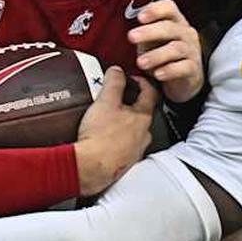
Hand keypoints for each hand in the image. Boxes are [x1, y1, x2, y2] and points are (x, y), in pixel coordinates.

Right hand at [75, 67, 157, 195]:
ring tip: (106, 118)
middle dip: (130, 102)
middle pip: (142, 112)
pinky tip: (103, 138)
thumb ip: (114, 83)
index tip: (131, 77)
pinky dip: (116, 139)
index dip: (141, 80)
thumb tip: (117, 71)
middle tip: (115, 96)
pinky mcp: (125, 162)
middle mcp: (144, 134)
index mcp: (143, 117)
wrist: (91, 168)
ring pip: (133, 130)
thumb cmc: (100, 138)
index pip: (150, 92)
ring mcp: (135, 150)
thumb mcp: (105, 101)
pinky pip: (124, 145)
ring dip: (123, 122)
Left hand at [128, 0, 204, 102]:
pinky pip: (184, 67)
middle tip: (132, 37)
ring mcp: (191, 50)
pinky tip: (158, 74)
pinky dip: (170, 70)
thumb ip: (141, 34)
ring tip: (141, 62)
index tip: (139, 17)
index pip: (169, 8)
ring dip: (156, 55)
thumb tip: (121, 30)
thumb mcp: (151, 41)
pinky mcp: (193, 68)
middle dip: (149, 32)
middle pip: (170, 28)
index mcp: (174, 21)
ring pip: (176, 48)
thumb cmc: (164, 55)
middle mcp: (185, 33)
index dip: (155, 10)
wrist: (182, 78)